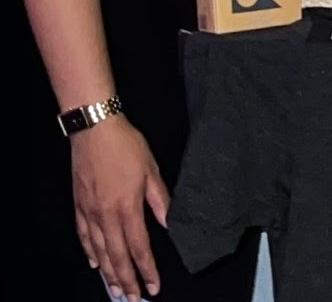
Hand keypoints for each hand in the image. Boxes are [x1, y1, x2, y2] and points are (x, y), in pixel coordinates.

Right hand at [70, 115, 169, 300]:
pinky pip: (84, 236)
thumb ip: (160, 200)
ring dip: (109, 273)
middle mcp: (106, 216)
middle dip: (127, 280)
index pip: (139, 248)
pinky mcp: (79, 206)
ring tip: (116, 290)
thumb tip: (169, 224)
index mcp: (127, 208)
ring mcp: (89, 212)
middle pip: (117, 257)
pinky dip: (90, 253)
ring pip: (99, 252)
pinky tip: (95, 263)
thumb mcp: (151, 170)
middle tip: (134, 299)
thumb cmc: (126, 146)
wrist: (94, 129)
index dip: (147, 270)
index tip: (154, 287)